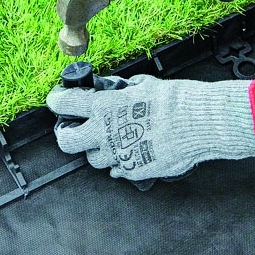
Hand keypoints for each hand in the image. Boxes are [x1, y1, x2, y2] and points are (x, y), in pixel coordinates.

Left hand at [46, 74, 254, 184]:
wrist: (198, 122)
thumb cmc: (174, 100)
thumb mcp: (143, 85)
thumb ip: (122, 91)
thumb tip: (116, 91)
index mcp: (104, 108)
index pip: (65, 104)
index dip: (57, 101)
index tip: (56, 100)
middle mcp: (105, 134)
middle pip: (67, 142)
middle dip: (66, 135)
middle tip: (70, 130)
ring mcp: (118, 156)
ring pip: (95, 159)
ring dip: (100, 149)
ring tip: (113, 139)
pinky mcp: (134, 170)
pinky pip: (119, 169)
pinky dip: (122, 161)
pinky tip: (134, 149)